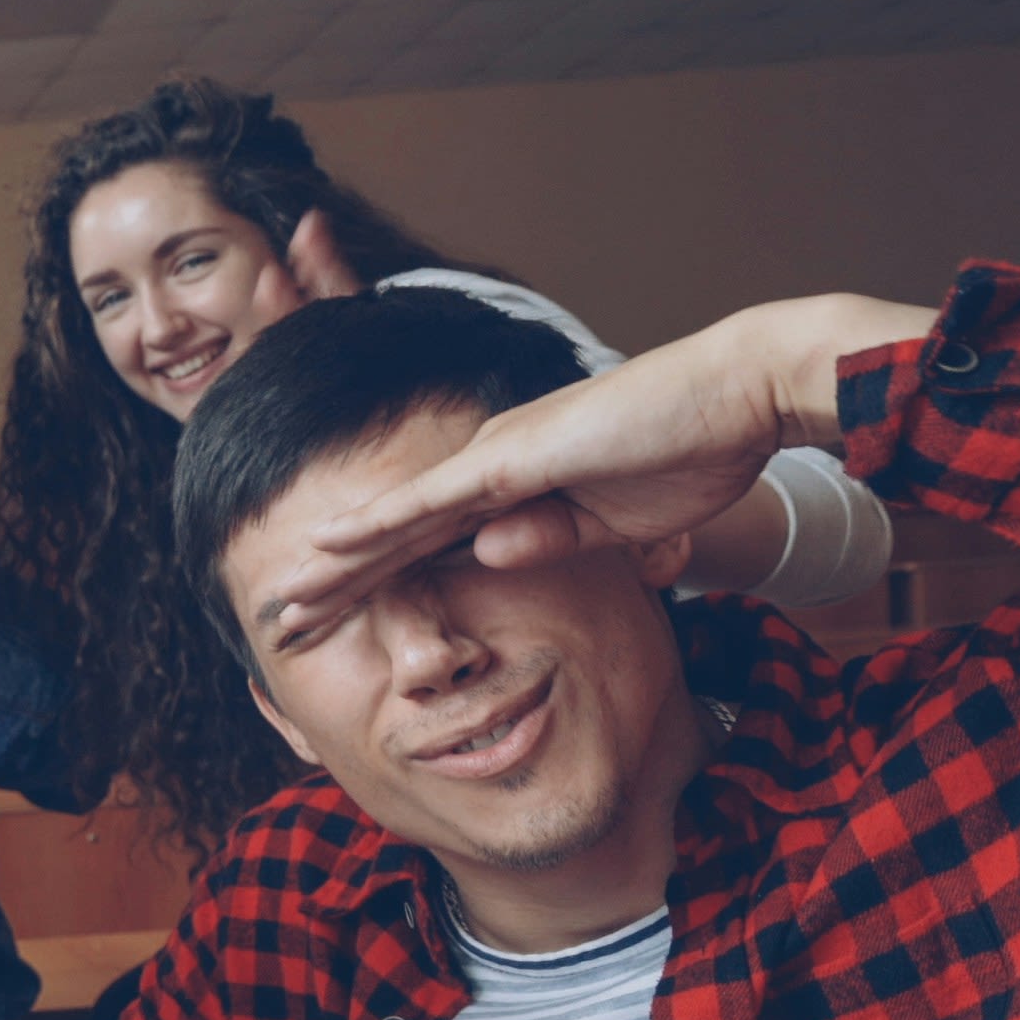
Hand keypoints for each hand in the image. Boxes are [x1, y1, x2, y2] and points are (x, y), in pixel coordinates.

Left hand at [261, 293, 934, 648]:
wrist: (736, 398)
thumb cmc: (690, 452)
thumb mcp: (612, 527)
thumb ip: (550, 542)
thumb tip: (486, 560)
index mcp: (517, 486)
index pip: (429, 544)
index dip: (378, 582)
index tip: (338, 619)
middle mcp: (490, 466)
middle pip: (396, 534)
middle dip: (338, 581)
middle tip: (282, 620)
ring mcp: (494, 458)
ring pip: (396, 520)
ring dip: (336, 563)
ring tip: (284, 599)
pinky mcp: (510, 459)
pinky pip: (429, 499)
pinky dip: (378, 523)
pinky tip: (329, 544)